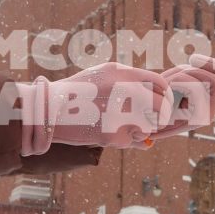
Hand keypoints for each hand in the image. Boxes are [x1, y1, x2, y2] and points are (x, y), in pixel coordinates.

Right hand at [18, 64, 172, 152]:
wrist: (49, 110)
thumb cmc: (77, 92)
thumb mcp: (102, 74)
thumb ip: (128, 80)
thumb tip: (154, 92)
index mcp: (122, 73)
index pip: (159, 83)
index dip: (165, 96)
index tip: (163, 104)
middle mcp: (124, 91)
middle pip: (161, 107)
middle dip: (160, 116)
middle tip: (153, 121)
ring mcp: (120, 113)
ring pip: (149, 127)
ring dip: (143, 129)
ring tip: (126, 126)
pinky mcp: (113, 134)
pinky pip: (132, 140)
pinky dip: (124, 140)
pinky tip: (108, 133)